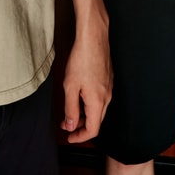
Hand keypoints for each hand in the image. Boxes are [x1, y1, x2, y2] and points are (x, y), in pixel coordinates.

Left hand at [60, 28, 112, 143]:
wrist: (93, 37)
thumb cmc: (82, 58)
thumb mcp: (70, 86)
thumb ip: (70, 109)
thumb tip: (71, 126)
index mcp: (98, 102)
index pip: (92, 130)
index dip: (79, 137)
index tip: (69, 137)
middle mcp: (107, 97)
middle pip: (96, 121)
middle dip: (80, 125)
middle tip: (65, 123)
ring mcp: (109, 87)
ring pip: (98, 109)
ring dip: (84, 114)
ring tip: (69, 108)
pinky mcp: (108, 79)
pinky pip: (100, 98)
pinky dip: (89, 103)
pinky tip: (79, 95)